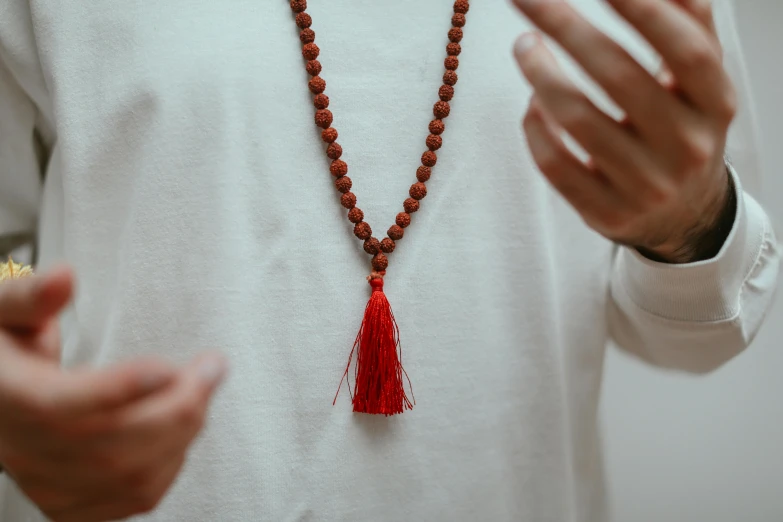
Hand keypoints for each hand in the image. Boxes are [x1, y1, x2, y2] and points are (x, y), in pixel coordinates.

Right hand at [0, 267, 227, 521]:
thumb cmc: (0, 350)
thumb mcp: (1, 311)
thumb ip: (33, 296)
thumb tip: (64, 278)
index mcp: (6, 397)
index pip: (60, 407)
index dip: (121, 389)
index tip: (170, 366)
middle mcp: (23, 449)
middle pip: (108, 447)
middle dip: (177, 407)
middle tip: (212, 367)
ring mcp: (47, 482)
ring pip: (130, 477)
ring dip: (184, 433)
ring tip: (202, 388)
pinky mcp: (71, 500)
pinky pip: (133, 499)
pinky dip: (172, 464)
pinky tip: (181, 428)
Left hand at [512, 0, 735, 262]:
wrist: (683, 216)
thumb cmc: (682, 129)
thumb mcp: (700, 83)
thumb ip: (687, 24)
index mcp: (715, 105)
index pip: (687, 51)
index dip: (647, 12)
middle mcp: (686, 146)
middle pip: (620, 78)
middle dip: (567, 28)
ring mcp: (645, 185)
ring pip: (579, 121)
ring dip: (541, 75)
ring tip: (525, 45)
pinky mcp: (606, 212)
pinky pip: (556, 165)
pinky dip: (535, 129)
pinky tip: (533, 104)